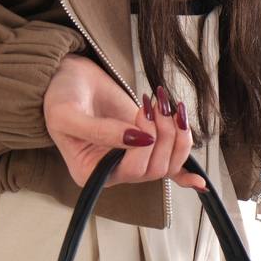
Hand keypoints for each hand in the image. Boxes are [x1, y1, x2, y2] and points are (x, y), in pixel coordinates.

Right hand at [43, 53, 204, 189]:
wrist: (69, 78)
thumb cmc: (59, 97)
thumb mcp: (68, 114)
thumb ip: (100, 131)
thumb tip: (140, 138)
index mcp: (92, 172)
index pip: (131, 170)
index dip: (144, 146)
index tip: (142, 114)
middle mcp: (115, 172)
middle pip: (155, 169)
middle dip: (163, 135)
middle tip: (154, 104)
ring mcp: (133, 160)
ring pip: (169, 164)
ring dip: (177, 136)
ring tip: (168, 107)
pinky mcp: (148, 148)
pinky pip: (172, 168)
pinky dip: (186, 173)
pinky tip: (200, 182)